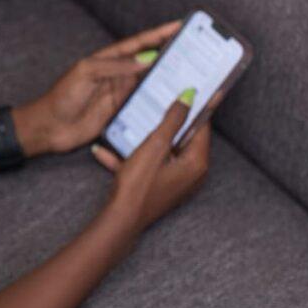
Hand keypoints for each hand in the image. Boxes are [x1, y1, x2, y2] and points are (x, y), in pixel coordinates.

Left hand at [12, 20, 181, 155]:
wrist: (50, 127)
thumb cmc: (62, 96)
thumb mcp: (86, 74)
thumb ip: (116, 66)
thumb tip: (146, 60)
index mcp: (107, 59)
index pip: (138, 43)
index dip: (159, 34)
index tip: (179, 25)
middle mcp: (116, 73)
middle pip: (148, 60)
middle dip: (170, 52)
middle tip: (195, 47)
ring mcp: (119, 92)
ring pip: (149, 81)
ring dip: (168, 76)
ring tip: (193, 71)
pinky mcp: (120, 110)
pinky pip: (144, 102)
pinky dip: (158, 98)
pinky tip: (174, 98)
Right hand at [92, 95, 210, 231]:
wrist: (121, 220)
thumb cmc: (140, 185)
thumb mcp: (156, 145)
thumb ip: (173, 120)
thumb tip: (189, 96)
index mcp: (196, 162)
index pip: (202, 126)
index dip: (196, 106)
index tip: (191, 87)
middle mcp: (192, 173)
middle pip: (182, 137)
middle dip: (167, 120)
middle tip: (159, 98)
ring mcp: (176, 181)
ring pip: (163, 151)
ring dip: (143, 139)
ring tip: (128, 122)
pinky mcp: (161, 186)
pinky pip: (150, 165)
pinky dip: (133, 158)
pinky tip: (105, 151)